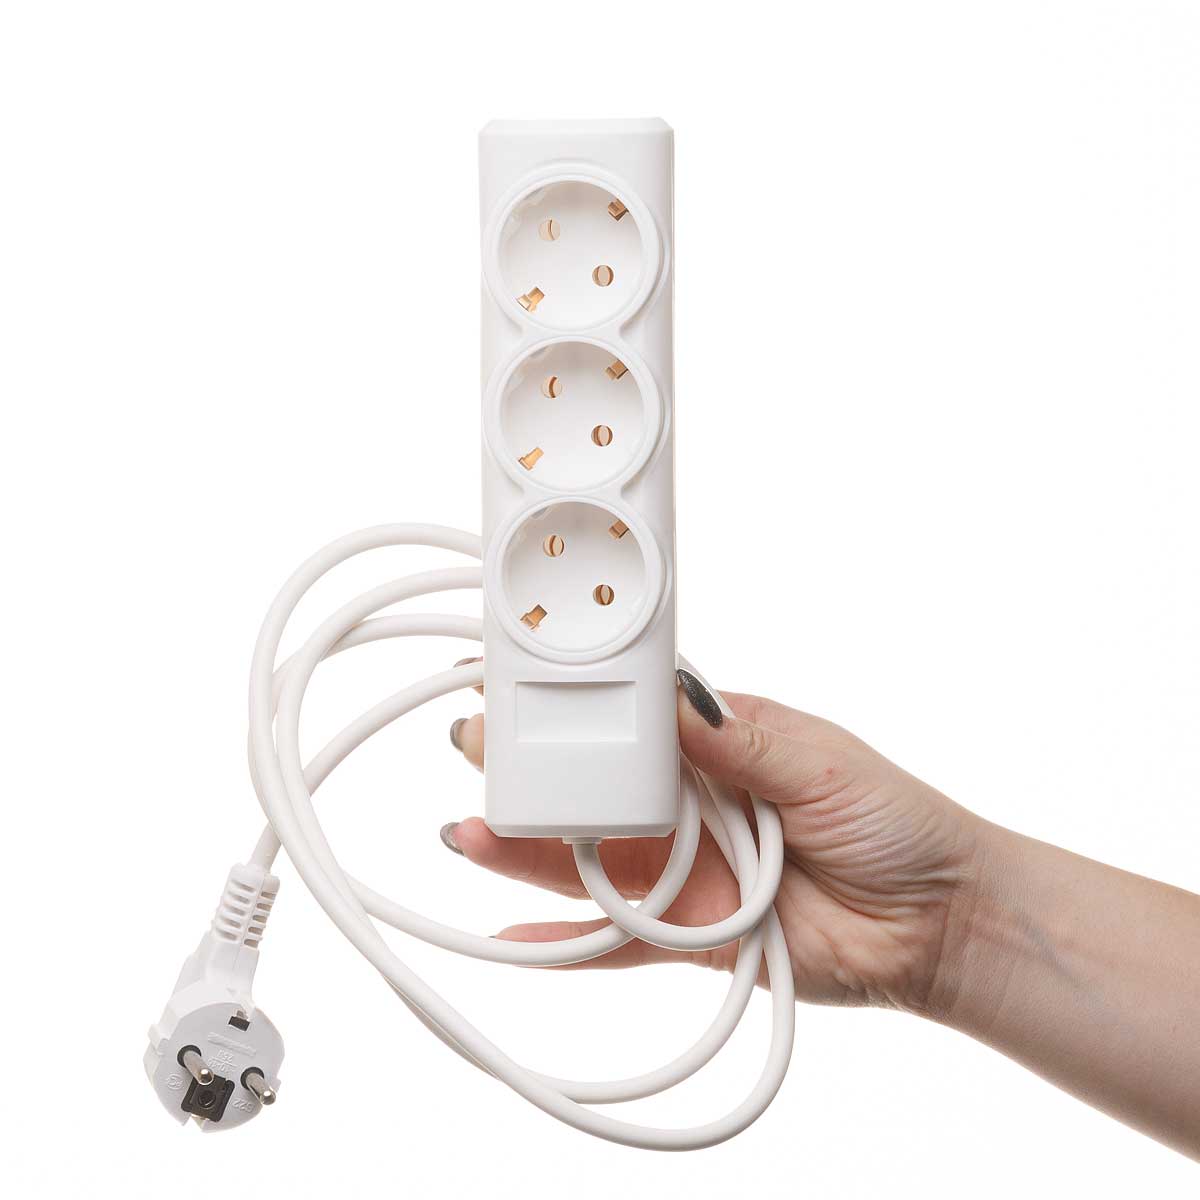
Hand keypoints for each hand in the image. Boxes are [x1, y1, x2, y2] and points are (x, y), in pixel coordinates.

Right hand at [445, 669, 982, 1013]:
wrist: (939, 923)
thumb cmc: (896, 822)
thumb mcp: (818, 759)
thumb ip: (737, 738)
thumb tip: (667, 696)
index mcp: (720, 743)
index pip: (635, 717)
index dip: (580, 701)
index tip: (521, 680)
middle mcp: (690, 803)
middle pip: (595, 787)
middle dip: (533, 769)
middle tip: (473, 749)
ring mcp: (685, 870)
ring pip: (590, 858)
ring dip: (527, 848)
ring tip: (469, 833)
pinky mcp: (689, 936)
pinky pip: (615, 938)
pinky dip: (564, 939)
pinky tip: (511, 928)